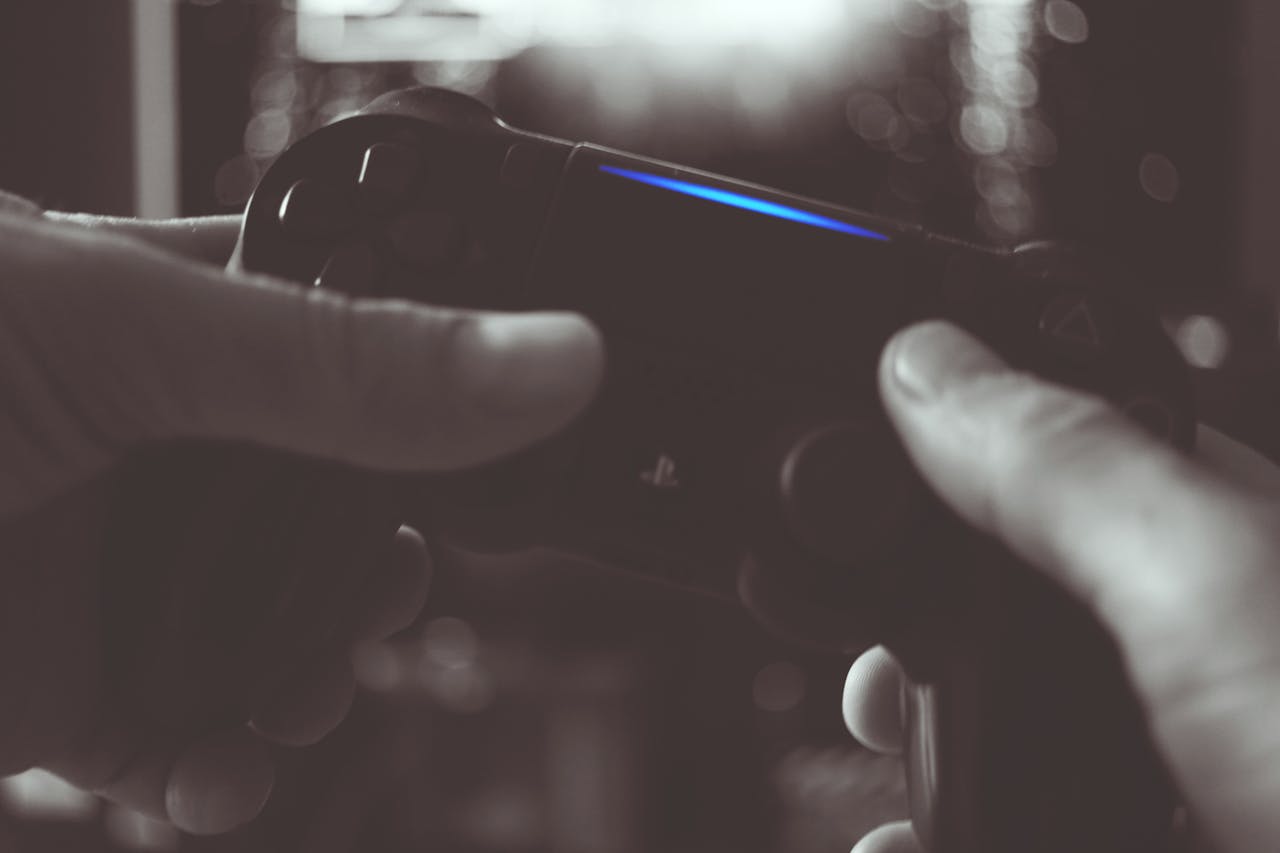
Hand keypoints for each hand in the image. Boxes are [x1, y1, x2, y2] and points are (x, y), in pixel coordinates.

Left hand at [0, 192, 602, 832]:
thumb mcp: (115, 340)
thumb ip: (338, 359)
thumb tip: (551, 358)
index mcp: (184, 319)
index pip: (367, 342)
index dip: (447, 397)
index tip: (507, 453)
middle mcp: (169, 444)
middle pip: (349, 510)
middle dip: (383, 570)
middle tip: (384, 596)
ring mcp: (126, 571)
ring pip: (291, 637)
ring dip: (315, 684)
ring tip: (292, 701)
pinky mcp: (75, 691)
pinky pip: (203, 740)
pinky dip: (231, 774)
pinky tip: (208, 774)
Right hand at [842, 321, 1279, 852]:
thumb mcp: (1213, 596)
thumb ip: (1073, 470)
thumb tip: (931, 366)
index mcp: (1225, 545)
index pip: (1068, 449)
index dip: (952, 449)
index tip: (861, 465)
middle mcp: (1200, 649)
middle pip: (1014, 593)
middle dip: (916, 617)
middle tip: (871, 653)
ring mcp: (1173, 757)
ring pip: (1003, 717)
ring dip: (914, 732)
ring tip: (878, 743)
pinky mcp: (1140, 825)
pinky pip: (1004, 809)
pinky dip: (937, 819)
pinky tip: (907, 836)